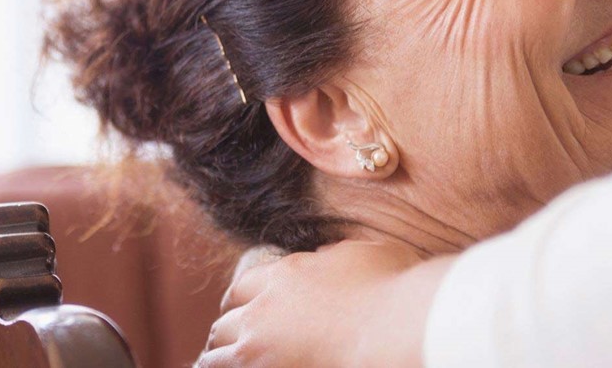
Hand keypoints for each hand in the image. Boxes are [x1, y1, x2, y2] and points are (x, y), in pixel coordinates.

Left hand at [198, 240, 456, 366]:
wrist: (394, 328)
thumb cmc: (393, 292)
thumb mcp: (365, 255)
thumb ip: (335, 257)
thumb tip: (322, 258)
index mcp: (287, 273)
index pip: (247, 285)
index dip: (243, 299)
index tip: (244, 310)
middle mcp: (265, 303)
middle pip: (227, 315)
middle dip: (228, 327)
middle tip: (229, 340)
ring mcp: (259, 337)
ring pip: (218, 343)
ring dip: (218, 352)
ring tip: (216, 361)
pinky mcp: (259, 364)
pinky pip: (220, 366)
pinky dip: (218, 366)